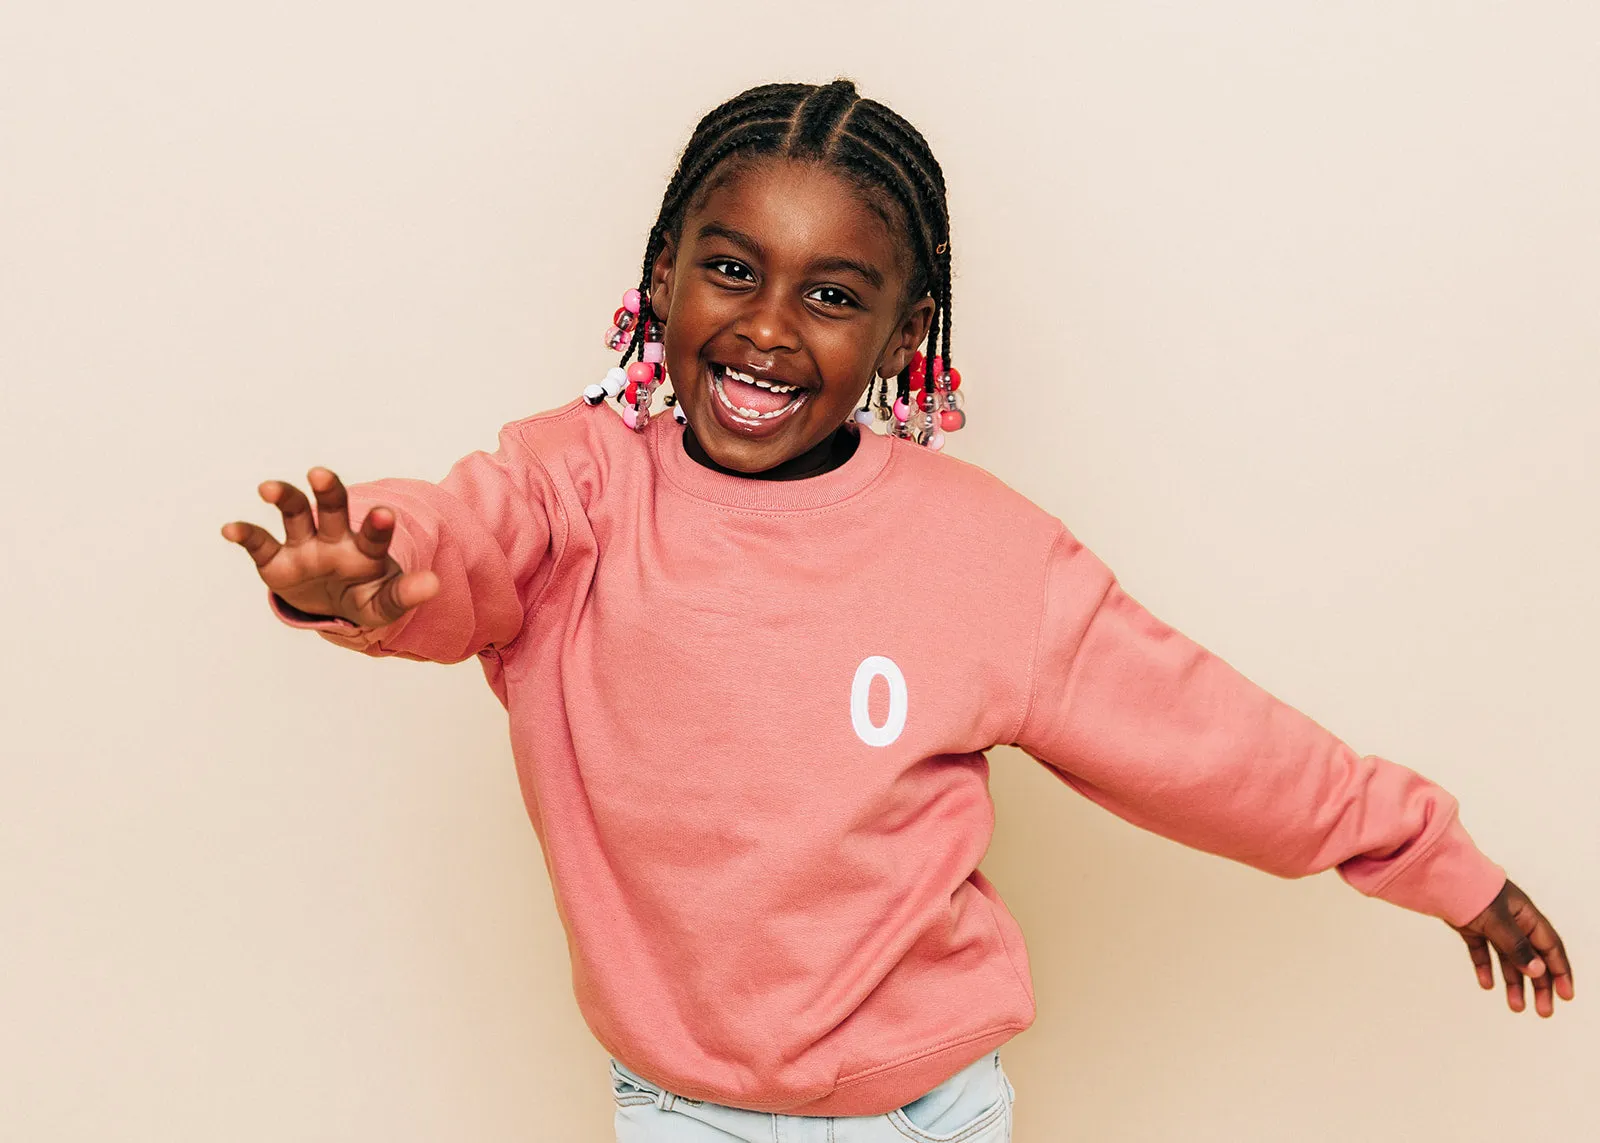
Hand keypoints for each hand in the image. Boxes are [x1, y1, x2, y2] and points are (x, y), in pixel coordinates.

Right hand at [221, 467, 438, 628]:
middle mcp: (334, 538)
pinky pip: (259, 543)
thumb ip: (405, 594)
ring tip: (269, 488)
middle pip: (332, 508)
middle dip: (327, 491)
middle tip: (321, 474)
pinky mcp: (275, 560)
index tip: (386, 513)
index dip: (378, 525)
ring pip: (294, 513)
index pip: (373, 534)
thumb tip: (435, 584)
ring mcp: (304, 545)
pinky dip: (245, 534)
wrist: (335, 608)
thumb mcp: (385, 603)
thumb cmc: (365, 597)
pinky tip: (229, 529)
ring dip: (284, 497)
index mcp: (365, 549)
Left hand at [1451, 878, 1574, 1016]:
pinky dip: (1485, 967)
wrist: (1438, 875)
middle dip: (1539, 985)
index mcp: (1526, 916)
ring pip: (1508, 958)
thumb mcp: (1497, 921)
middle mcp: (1512, 921)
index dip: (1560, 971)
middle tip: (1543, 1011)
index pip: (1550, 947)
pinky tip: (1486, 985)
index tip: (1566, 996)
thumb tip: (1538, 972)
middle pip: (1532, 957)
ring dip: (1514, 982)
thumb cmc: (1472, 890)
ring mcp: (1491, 924)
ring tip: (1516, 1007)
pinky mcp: (1471, 926)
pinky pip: (1482, 951)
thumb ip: (1516, 946)